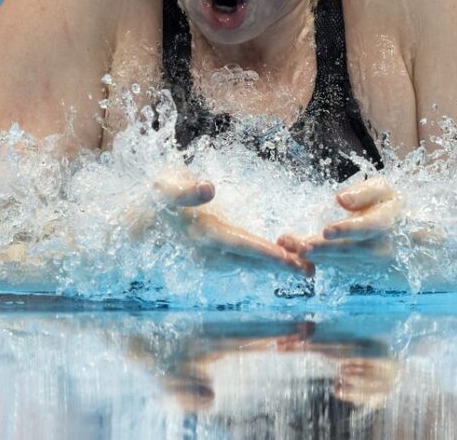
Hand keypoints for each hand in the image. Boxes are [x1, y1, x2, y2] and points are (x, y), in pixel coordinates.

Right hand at [143, 168, 313, 275]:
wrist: (144, 216)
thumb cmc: (160, 195)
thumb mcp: (168, 186)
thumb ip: (186, 190)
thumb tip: (208, 189)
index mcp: (204, 234)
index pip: (241, 244)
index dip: (266, 252)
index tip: (289, 258)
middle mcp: (210, 251)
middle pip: (252, 260)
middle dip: (281, 265)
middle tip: (312, 271)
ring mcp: (212, 258)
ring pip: (250, 263)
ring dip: (277, 267)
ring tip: (307, 269)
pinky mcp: (215, 257)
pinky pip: (245, 262)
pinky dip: (265, 262)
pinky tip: (283, 263)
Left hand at [277, 177, 402, 264]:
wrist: (406, 238)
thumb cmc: (388, 207)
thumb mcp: (383, 191)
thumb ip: (363, 193)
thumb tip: (341, 199)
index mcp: (385, 223)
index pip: (368, 227)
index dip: (348, 229)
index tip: (327, 230)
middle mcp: (379, 247)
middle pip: (349, 249)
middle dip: (324, 249)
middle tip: (300, 247)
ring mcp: (369, 263)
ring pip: (340, 261)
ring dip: (314, 256)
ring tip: (289, 248)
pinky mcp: (359, 271)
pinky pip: (336, 267)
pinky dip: (316, 262)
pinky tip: (295, 255)